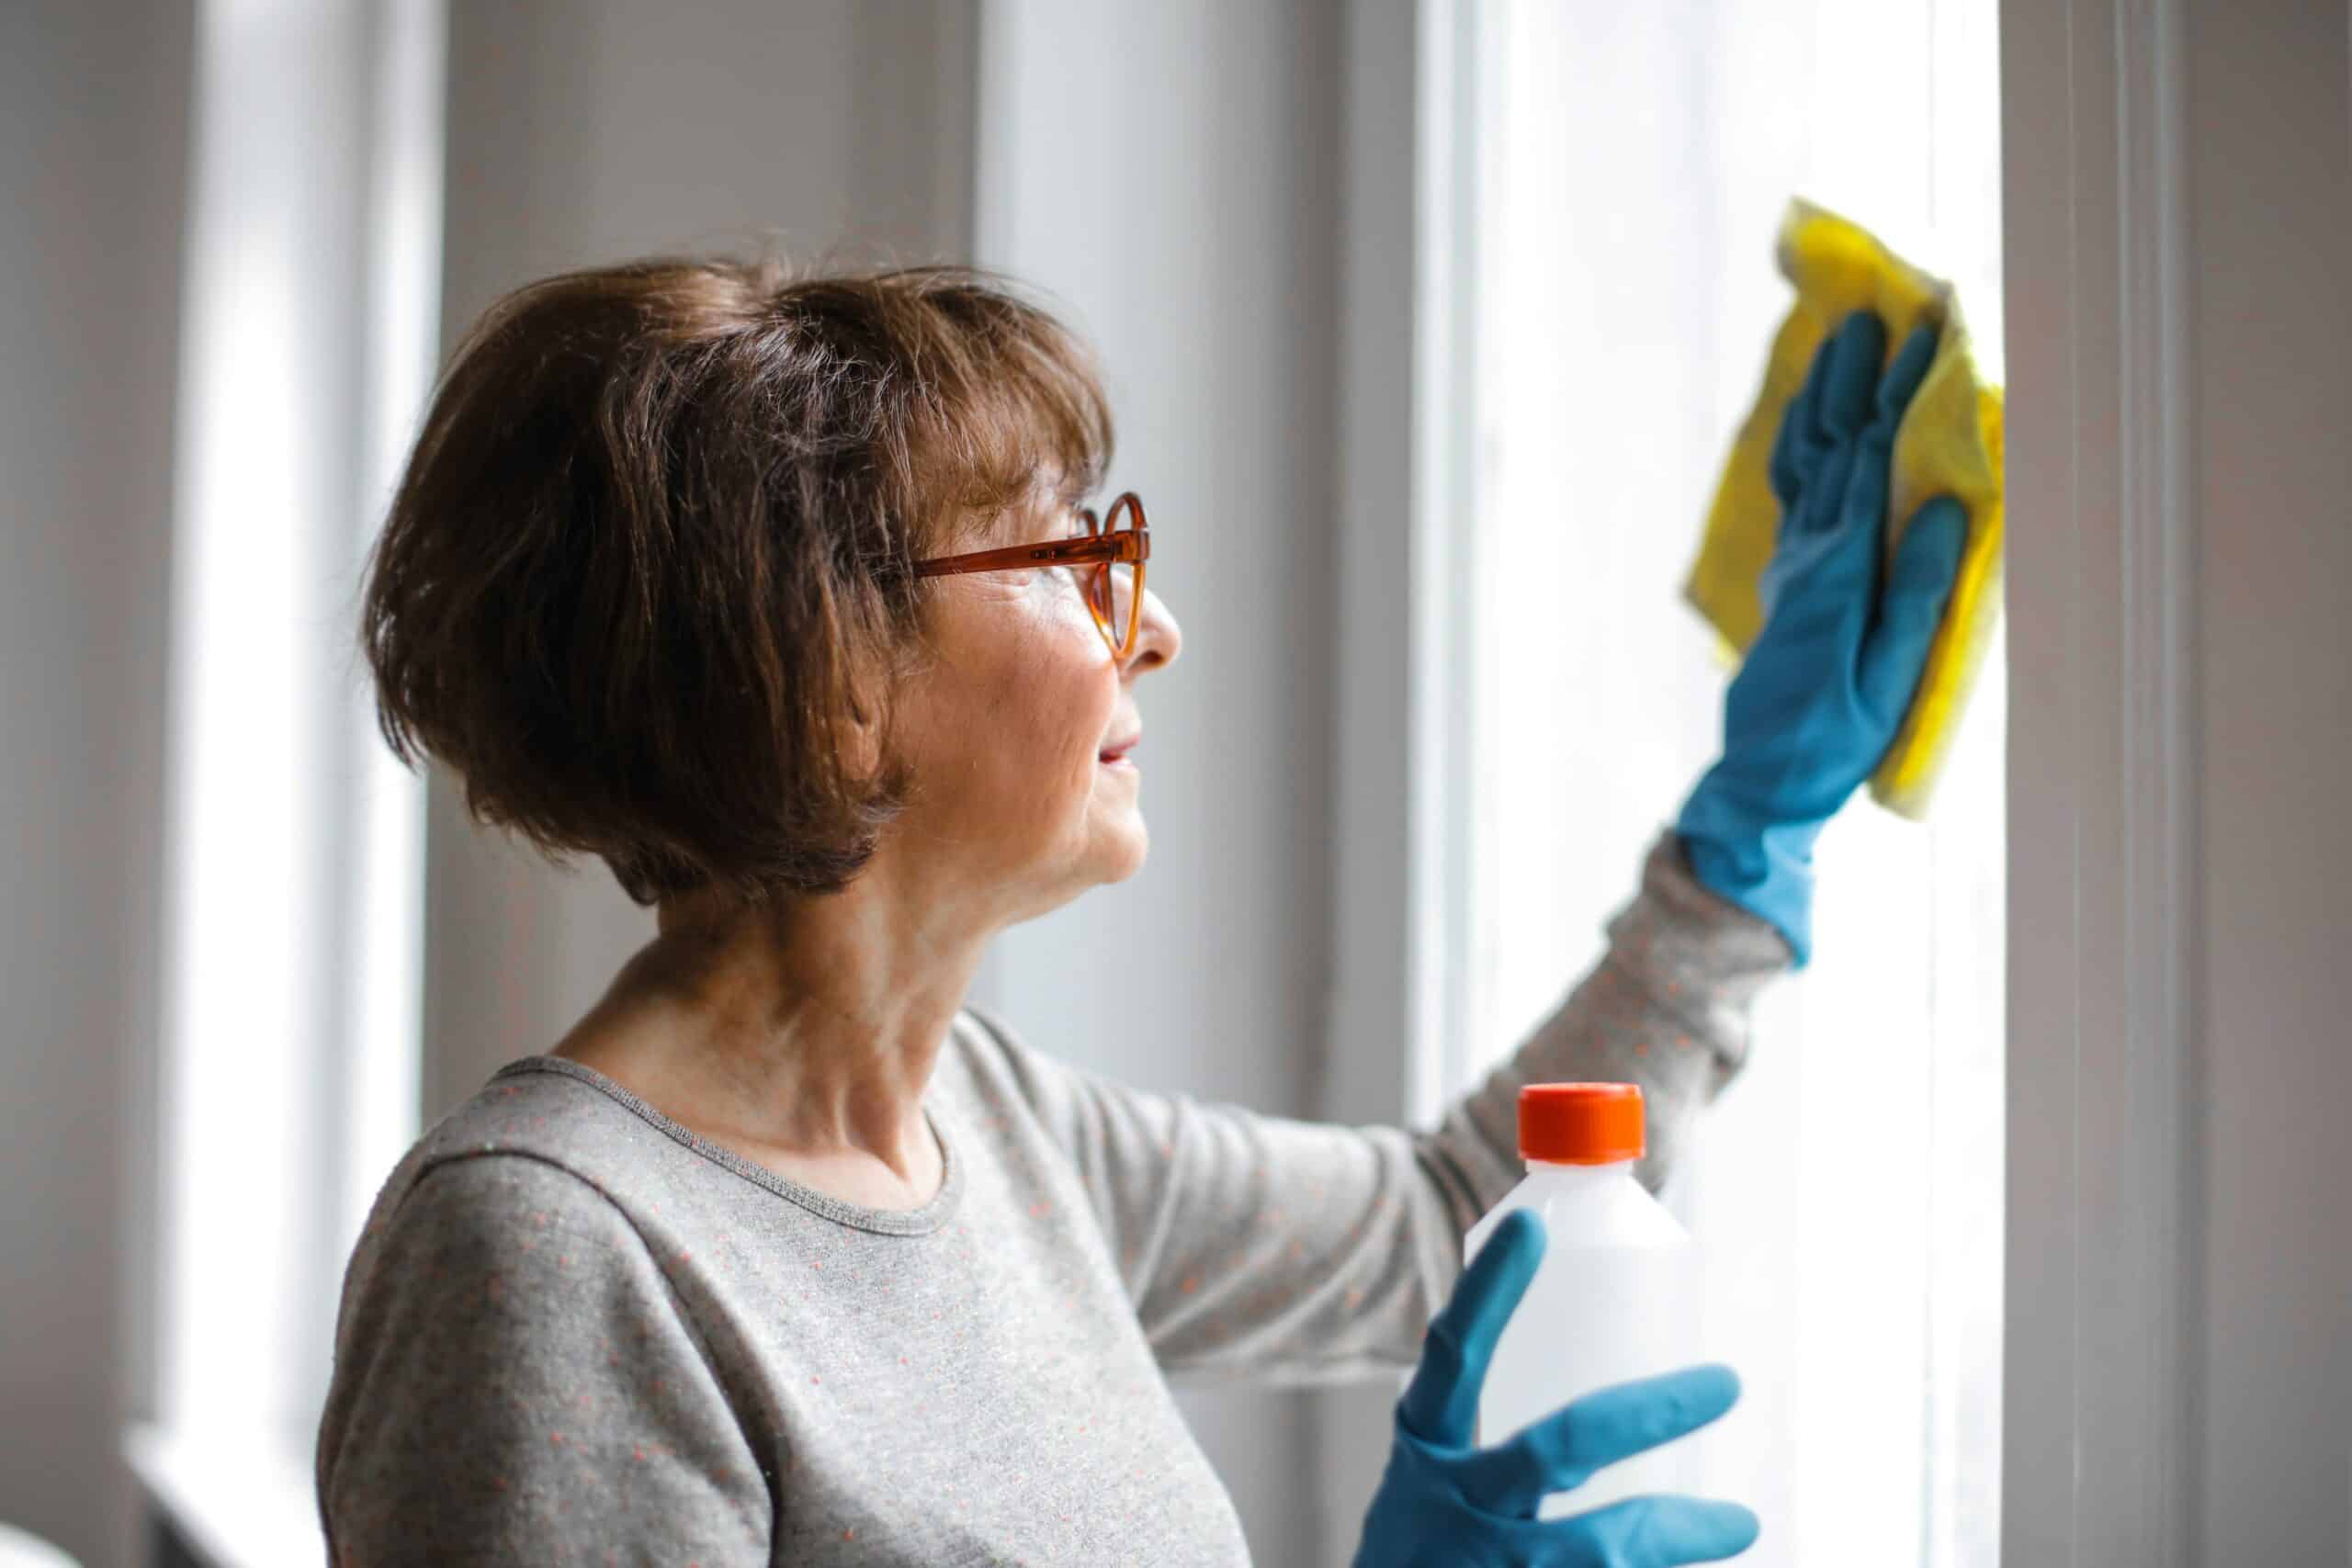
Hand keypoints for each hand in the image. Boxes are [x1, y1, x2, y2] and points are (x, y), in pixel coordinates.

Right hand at [1352, 1210, 1757, 1566]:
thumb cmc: (1426, 1557)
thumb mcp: (1433, 1488)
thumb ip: (1498, 1450)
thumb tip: (1614, 1406)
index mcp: (1426, 1450)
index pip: (1453, 1356)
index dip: (1488, 1290)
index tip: (1530, 1226)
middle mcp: (1454, 1505)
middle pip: (1558, 1447)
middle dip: (1649, 1412)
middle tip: (1725, 1383)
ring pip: (1599, 1546)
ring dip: (1676, 1532)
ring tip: (1739, 1520)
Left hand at [1676, 309, 1967, 964]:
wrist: (1764, 777)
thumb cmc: (1839, 737)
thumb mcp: (1891, 674)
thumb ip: (1916, 592)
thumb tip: (1939, 506)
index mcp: (1840, 569)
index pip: (1870, 462)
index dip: (1896, 396)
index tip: (1924, 337)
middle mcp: (1808, 554)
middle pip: (1830, 446)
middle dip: (1855, 377)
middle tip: (1877, 312)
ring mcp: (1792, 563)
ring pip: (1803, 460)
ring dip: (1821, 398)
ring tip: (1838, 342)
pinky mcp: (1788, 579)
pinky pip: (1792, 491)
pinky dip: (1801, 442)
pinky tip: (1808, 419)